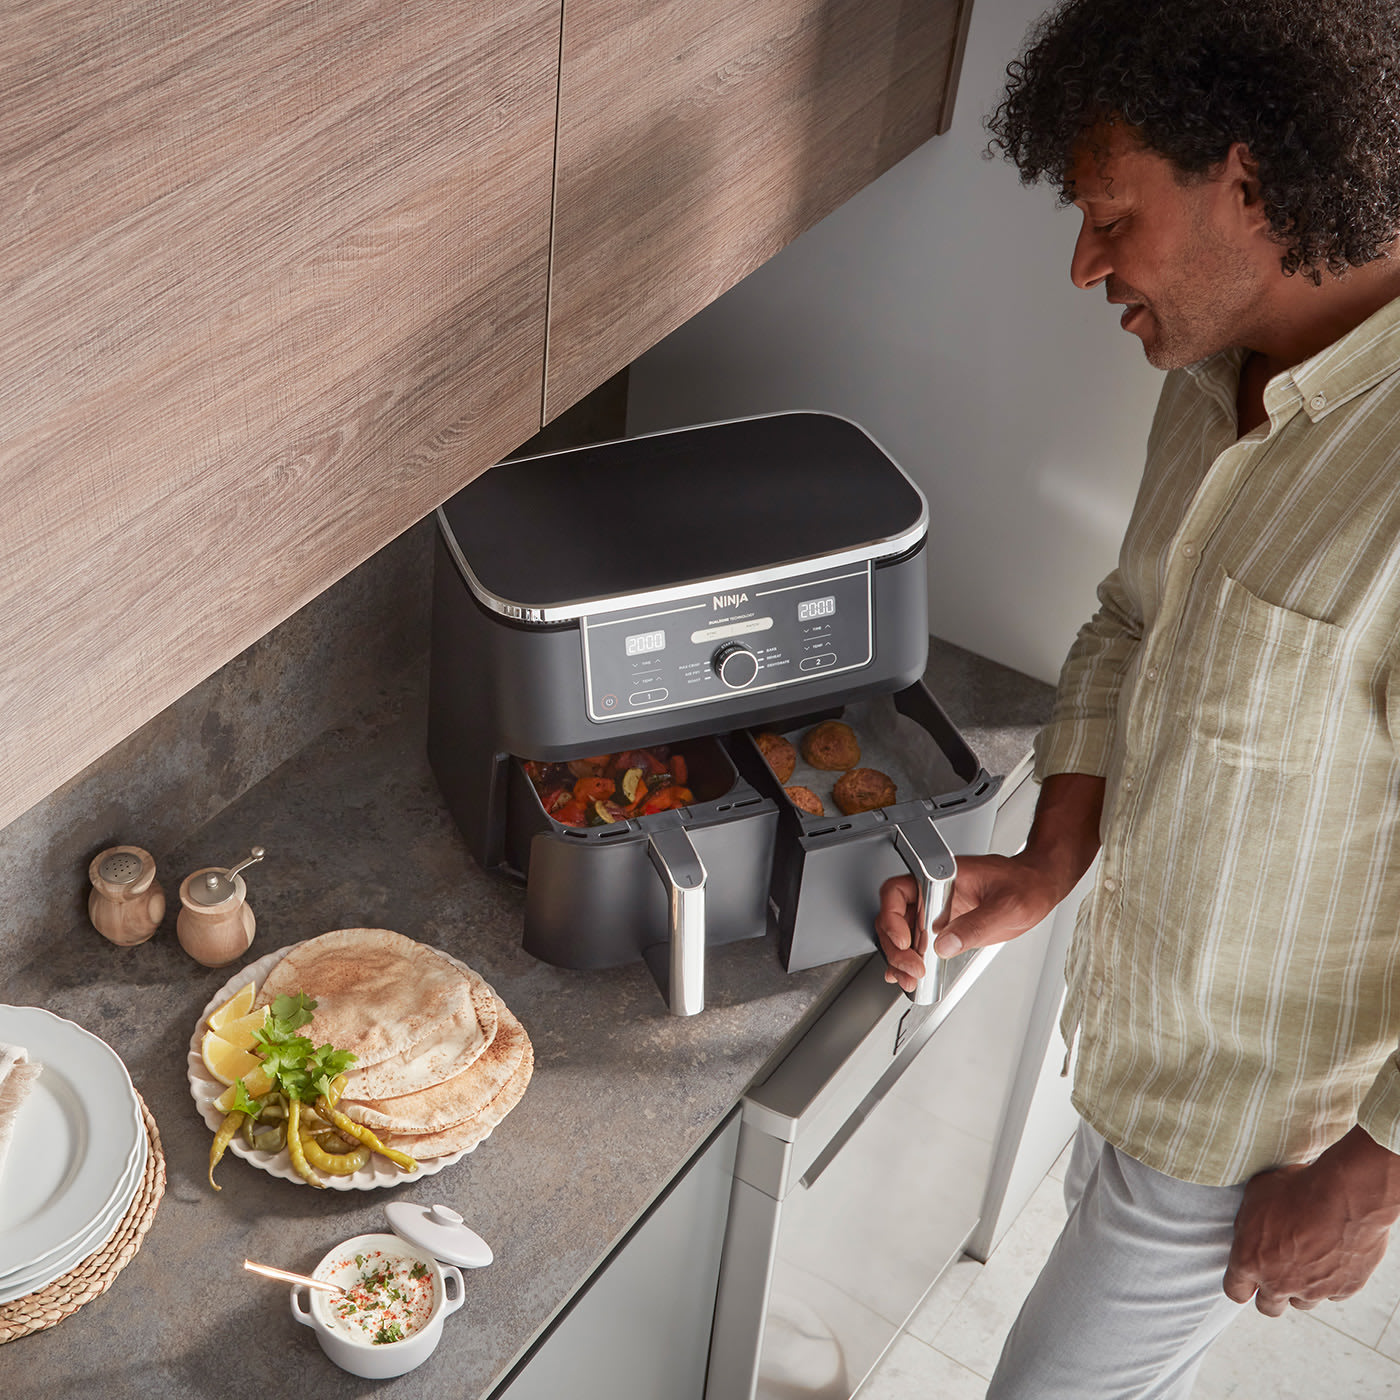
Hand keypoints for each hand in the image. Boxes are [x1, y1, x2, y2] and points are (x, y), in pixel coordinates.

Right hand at [875, 772, 1103, 993]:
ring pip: (902, 934)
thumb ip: (976, 925)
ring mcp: (938, 911)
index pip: (897, 891)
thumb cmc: (1026, 883)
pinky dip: (912, 960)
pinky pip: (920, 944)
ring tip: (910, 978)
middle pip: (894, 917)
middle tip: (911, 968)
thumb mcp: (1008, 905)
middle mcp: (935, 893)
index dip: (893, 917)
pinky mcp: (946, 927)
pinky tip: (911, 975)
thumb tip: (944, 945)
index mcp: (942, 877)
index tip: (906, 941)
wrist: (1039, 887)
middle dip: (896, 947)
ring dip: (900, 958)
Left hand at [1224, 1127, 1399, 1315]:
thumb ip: (1249, 1223)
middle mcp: (1279, 1282)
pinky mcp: (1343, 1290)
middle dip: (1270, 1294)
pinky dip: (1331, 1281)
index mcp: (1250, 1260)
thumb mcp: (1256, 1195)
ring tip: (1306, 1260)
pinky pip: (1333, 1293)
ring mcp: (1313, 1290)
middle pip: (1269, 1307)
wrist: (1345, 1196)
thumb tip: (1249, 1231)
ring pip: (1302, 1302)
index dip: (1240, 1285)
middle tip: (1276, 1274)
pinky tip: (1332, 1257)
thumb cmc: (1297, 1188)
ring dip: (1301, 1287)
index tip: (1246, 1279)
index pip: (1235, 1291)